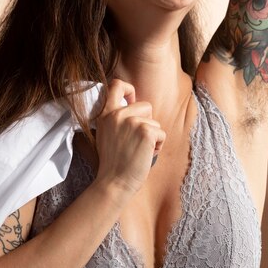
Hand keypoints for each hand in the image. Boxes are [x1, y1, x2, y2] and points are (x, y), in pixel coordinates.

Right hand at [94, 79, 165, 194]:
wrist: (114, 182)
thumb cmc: (113, 162)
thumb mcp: (105, 134)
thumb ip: (115, 118)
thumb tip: (132, 106)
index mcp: (106, 114)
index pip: (117, 85)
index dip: (129, 90)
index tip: (131, 101)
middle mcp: (118, 114)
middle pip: (146, 105)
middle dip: (147, 122)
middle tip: (135, 142)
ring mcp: (132, 121)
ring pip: (155, 122)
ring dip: (152, 137)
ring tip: (138, 151)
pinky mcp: (146, 131)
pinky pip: (161, 133)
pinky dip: (158, 146)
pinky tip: (145, 155)